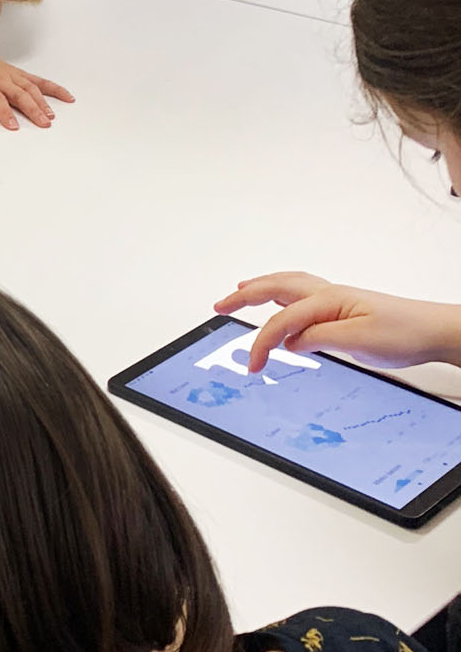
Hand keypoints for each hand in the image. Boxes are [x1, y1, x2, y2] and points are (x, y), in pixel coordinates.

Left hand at [0, 41, 73, 130]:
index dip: (5, 113)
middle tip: (42, 123)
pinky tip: (66, 97)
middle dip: (32, 110)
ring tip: (51, 116)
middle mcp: (2, 80)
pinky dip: (54, 89)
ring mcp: (14, 77)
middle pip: (19, 95)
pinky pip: (39, 82)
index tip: (14, 125)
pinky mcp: (21, 75)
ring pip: (31, 89)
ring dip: (43, 102)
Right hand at [214, 271, 460, 373]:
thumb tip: (290, 341)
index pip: (283, 321)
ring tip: (239, 291)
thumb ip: (318, 338)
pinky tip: (280, 304)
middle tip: (219, 304)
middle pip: (276, 288)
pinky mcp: (341, 307)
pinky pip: (301, 295)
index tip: (252, 365)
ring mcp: (334, 298)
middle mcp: (328, 294)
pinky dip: (281, 295)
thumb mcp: (358, 342)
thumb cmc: (403, 333)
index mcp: (328, 300)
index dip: (261, 342)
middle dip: (244, 295)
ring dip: (260, 288)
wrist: (432, 330)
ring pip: (287, 286)